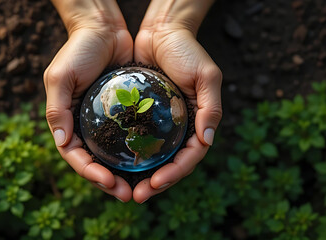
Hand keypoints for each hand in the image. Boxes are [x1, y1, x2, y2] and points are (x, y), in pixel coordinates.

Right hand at [44, 0, 132, 201]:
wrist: (103, 28)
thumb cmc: (78, 50)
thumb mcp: (60, 77)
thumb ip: (57, 111)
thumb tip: (63, 144)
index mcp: (67, 121)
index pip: (75, 155)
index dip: (89, 172)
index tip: (107, 182)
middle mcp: (85, 125)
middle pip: (95, 161)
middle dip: (109, 182)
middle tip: (129, 195)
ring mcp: (106, 121)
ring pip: (114, 155)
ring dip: (126, 173)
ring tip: (144, 186)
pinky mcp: (124, 113)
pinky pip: (131, 137)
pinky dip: (138, 152)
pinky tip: (153, 162)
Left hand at [132, 0, 221, 202]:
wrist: (161, 31)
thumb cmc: (186, 50)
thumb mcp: (206, 75)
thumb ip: (210, 107)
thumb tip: (207, 141)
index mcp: (198, 123)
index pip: (190, 157)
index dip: (175, 174)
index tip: (155, 184)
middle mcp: (180, 127)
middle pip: (170, 163)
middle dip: (156, 183)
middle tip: (135, 196)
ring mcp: (161, 124)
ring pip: (152, 157)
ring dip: (140, 175)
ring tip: (122, 187)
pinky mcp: (143, 116)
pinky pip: (136, 140)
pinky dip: (129, 154)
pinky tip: (114, 163)